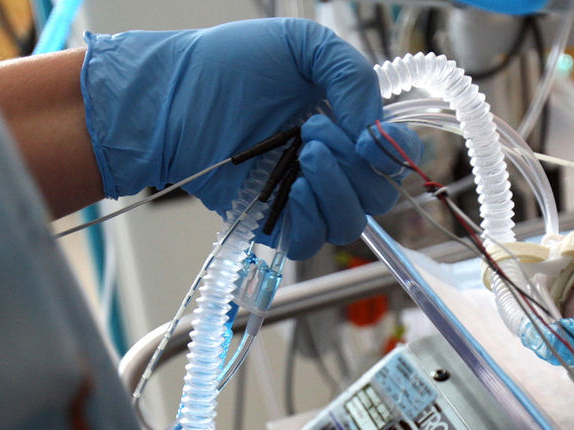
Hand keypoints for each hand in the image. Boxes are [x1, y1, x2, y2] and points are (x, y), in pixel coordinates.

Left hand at [81, 18, 421, 254]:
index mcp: (348, 125)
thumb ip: (352, 75)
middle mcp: (334, 165)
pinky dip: (310, 219)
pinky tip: (290, 191)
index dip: (395, 153)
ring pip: (351, 222)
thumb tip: (374, 129)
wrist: (175, 94)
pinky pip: (313, 241)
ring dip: (335, 190)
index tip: (367, 138)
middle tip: (312, 130)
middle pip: (380, 194)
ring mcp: (306, 196)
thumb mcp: (302, 45)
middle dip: (354, 164)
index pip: (398, 155)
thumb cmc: (230, 64)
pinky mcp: (276, 222)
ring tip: (301, 156)